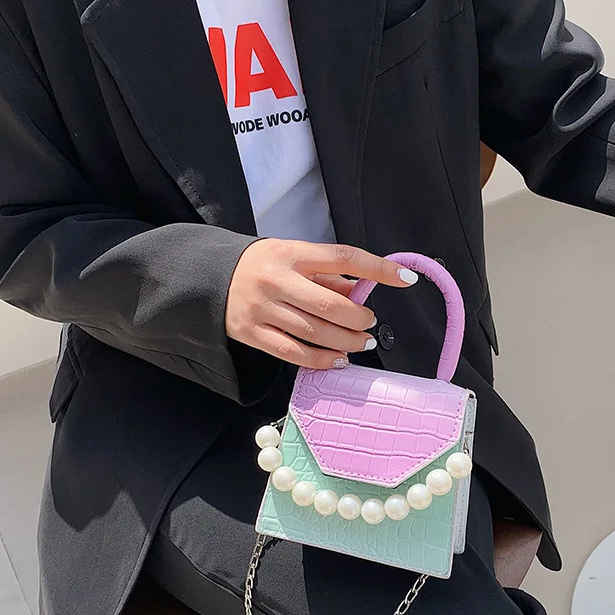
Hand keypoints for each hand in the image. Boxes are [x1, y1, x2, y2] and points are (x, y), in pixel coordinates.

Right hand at [226, 240, 417, 368]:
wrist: (209, 277)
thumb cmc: (263, 266)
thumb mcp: (293, 257)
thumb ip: (327, 275)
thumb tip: (361, 293)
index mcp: (292, 254)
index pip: (343, 258)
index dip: (377, 269)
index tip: (405, 278)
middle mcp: (277, 280)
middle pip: (330, 305)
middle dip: (359, 318)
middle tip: (369, 322)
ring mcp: (263, 309)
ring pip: (314, 333)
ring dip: (346, 342)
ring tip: (362, 343)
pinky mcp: (252, 334)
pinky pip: (293, 353)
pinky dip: (321, 360)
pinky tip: (338, 360)